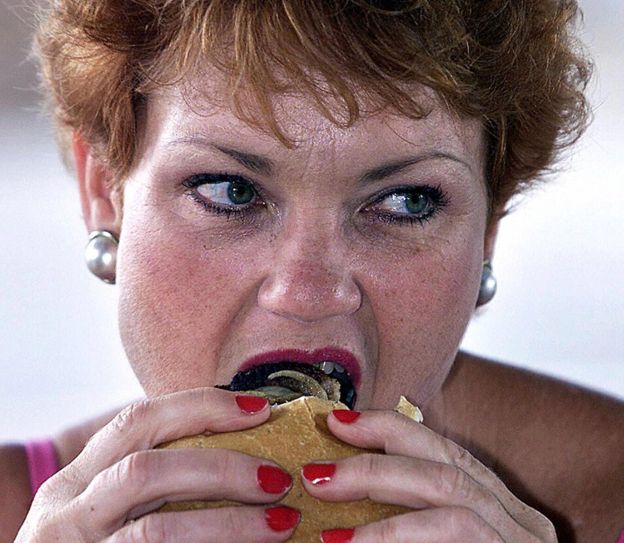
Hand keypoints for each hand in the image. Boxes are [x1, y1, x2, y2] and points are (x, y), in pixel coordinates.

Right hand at [16, 388, 299, 542]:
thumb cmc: (99, 542)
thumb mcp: (108, 505)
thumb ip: (158, 472)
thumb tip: (245, 445)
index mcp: (76, 480)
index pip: (139, 420)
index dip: (202, 406)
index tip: (259, 409)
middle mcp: (67, 514)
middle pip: (147, 471)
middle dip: (222, 469)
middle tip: (278, 477)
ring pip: (157, 532)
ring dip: (229, 524)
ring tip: (282, 521)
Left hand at [302, 409, 556, 541]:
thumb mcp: (439, 541)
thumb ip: (410, 523)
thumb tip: (338, 506)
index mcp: (502, 510)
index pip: (445, 451)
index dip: (391, 430)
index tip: (339, 422)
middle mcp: (521, 526)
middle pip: (447, 469)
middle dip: (376, 465)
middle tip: (316, 473)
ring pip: (453, 503)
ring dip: (384, 508)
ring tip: (327, 524)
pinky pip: (455, 540)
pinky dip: (399, 540)